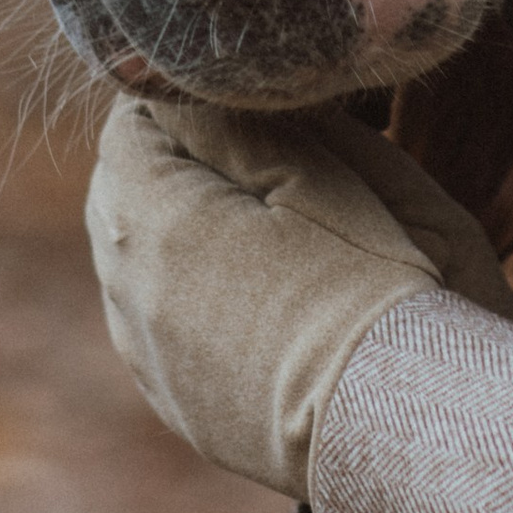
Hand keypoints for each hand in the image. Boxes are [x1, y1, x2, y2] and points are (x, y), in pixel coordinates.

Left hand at [86, 94, 512, 498]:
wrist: (395, 425)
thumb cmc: (369, 284)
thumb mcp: (316, 173)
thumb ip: (239, 122)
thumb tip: (194, 87)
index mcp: (154, 222)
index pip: (127, 132)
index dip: (174, 104)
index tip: (222, 95)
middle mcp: (130, 294)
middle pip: (118, 200)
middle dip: (162, 164)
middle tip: (230, 143)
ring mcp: (150, 361)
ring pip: (130, 270)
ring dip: (166, 233)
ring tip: (237, 214)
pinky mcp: (182, 410)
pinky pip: (153, 335)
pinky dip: (179, 300)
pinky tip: (235, 291)